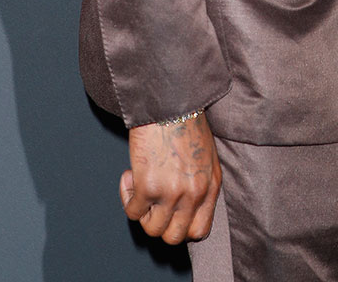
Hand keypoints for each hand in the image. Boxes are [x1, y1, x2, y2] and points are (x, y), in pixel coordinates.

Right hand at [121, 113, 220, 244]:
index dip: (181, 228)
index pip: (199, 231)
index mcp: (210, 186)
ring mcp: (172, 192)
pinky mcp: (148, 186)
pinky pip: (133, 211)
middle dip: (159, 223)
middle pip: (174, 237)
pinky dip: (127, 197)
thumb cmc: (185, 123)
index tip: (170, 215)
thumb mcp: (205, 157)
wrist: (169, 100)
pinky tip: (130, 175)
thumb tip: (185, 206)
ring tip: (141, 187)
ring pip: (152, 229)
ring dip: (142, 212)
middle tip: (152, 203)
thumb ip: (200, 184)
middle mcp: (194, 193)